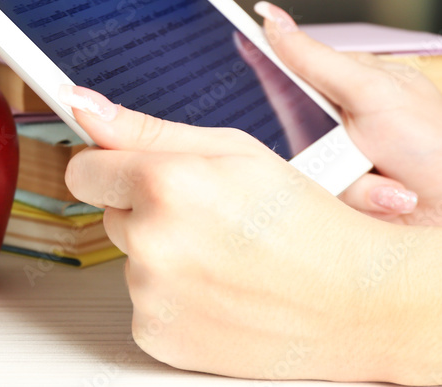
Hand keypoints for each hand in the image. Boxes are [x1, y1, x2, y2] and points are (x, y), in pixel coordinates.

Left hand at [60, 85, 396, 380]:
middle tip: (210, 217)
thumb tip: (82, 105)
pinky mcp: (159, 336)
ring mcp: (152, 296)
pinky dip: (174, 299)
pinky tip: (221, 291)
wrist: (359, 301)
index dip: (113, 169)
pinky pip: (145, 304)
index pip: (84, 170)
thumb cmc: (306, 220)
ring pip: (132, 261)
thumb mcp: (234, 150)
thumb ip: (147, 129)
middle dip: (147, 211)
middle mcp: (151, 242)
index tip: (137, 176)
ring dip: (164, 256)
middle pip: (111, 215)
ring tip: (225, 257)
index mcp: (165, 184)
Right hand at [254, 2, 441, 227]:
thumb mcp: (371, 93)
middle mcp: (331, 120)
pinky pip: (319, 197)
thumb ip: (315, 60)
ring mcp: (333, 160)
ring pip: (298, 167)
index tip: (253, 72)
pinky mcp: (337, 194)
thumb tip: (272, 19)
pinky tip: (392, 195)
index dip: (260, 68)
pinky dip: (361, 198)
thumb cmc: (436, 144)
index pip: (283, 67)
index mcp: (339, 82)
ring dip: (348, 179)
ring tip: (387, 177)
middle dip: (315, 144)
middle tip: (350, 147)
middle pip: (282, 125)